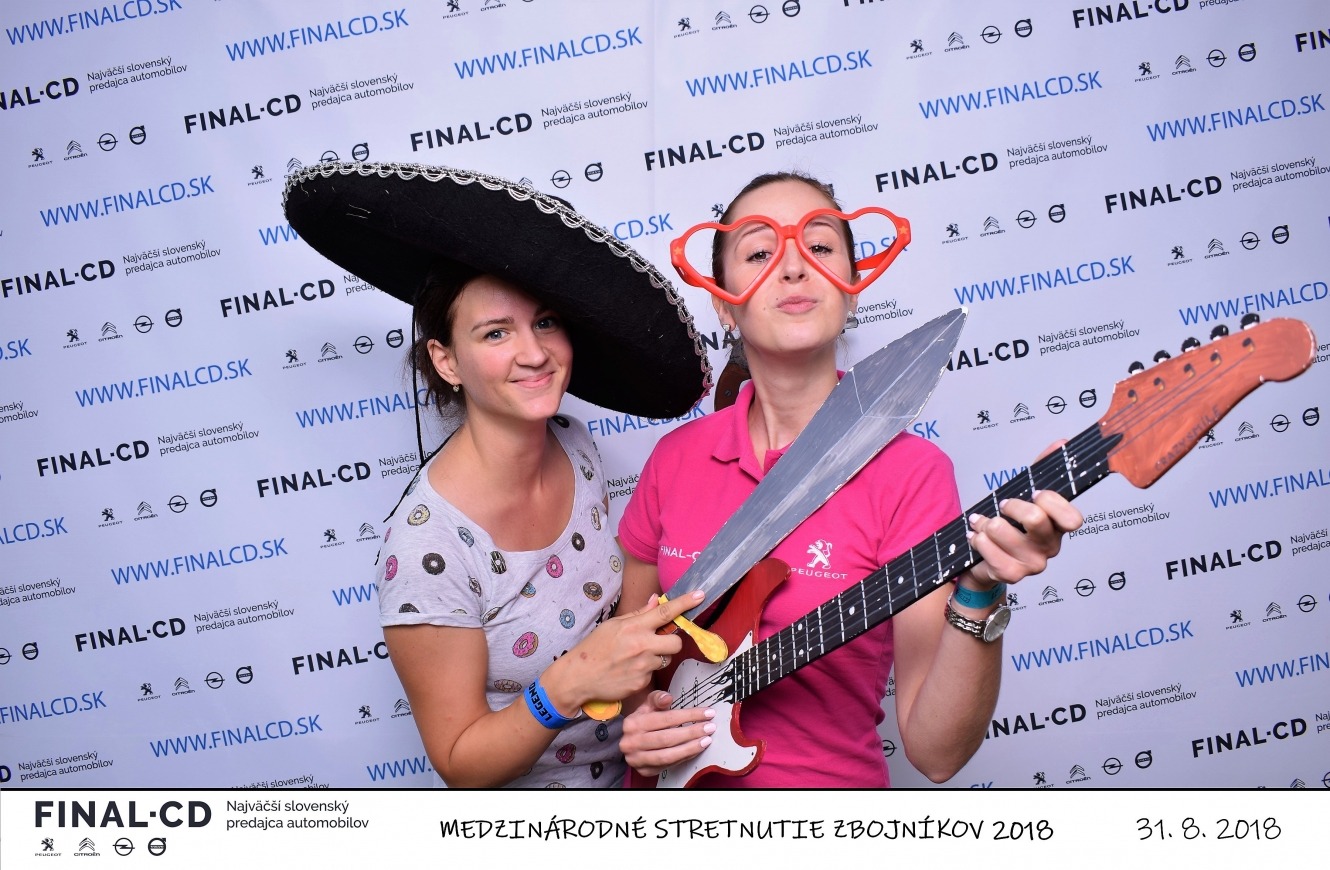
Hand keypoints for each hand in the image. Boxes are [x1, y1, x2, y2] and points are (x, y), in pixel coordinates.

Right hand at [542, 592, 703, 712]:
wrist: (578, 677)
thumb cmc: (594, 648)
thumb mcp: (612, 625)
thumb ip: (638, 614)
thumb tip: (656, 601)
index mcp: (633, 627)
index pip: (665, 612)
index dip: (685, 603)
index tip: (700, 595)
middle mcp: (641, 645)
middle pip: (676, 642)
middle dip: (672, 642)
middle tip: (658, 642)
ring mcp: (642, 666)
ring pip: (665, 659)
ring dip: (657, 657)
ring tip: (636, 658)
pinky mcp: (641, 683)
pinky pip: (653, 675)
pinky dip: (645, 672)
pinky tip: (629, 671)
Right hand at [620, 690, 715, 776]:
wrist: (630, 741)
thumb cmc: (643, 721)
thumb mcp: (647, 706)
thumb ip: (657, 699)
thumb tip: (668, 698)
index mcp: (633, 723)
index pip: (665, 718)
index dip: (688, 715)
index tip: (706, 713)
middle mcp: (632, 742)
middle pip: (667, 738)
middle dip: (692, 732)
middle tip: (709, 727)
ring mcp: (637, 759)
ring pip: (668, 755)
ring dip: (690, 748)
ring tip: (706, 740)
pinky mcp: (645, 771)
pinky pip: (668, 765)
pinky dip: (684, 757)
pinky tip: (695, 749)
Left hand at [959, 441, 1082, 590]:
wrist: (985, 562)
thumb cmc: (1008, 526)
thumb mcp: (1023, 495)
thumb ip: (1040, 469)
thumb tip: (1062, 442)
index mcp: (1058, 527)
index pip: (1072, 518)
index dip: (1051, 501)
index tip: (1034, 493)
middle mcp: (1050, 547)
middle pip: (1036, 519)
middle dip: (1011, 506)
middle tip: (1002, 506)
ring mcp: (1033, 564)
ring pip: (1002, 531)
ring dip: (985, 523)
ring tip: (982, 523)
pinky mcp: (1012, 575)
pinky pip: (989, 550)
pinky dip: (977, 540)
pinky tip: (976, 538)